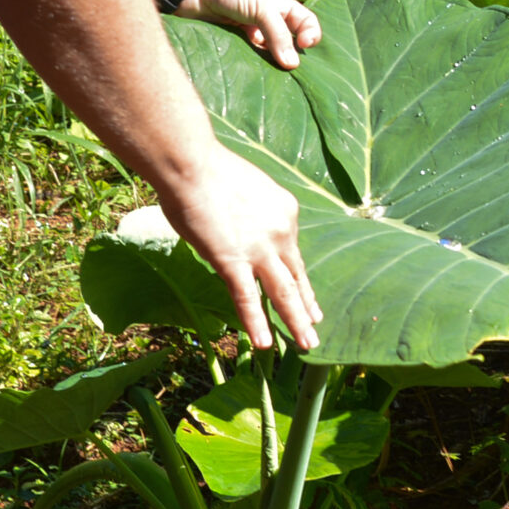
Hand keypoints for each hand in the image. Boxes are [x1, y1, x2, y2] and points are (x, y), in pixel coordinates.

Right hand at [159, 147, 321, 350]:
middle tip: (316, 327)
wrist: (192, 163)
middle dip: (308, 305)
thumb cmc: (209, 170)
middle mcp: (281, 232)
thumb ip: (253, 214)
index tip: (310, 297)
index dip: (302, 278)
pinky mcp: (232, 260)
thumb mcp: (248, 189)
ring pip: (283, 293)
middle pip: (297, 277)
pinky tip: (262, 344)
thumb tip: (243, 228)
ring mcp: (259, 249)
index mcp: (286, 212)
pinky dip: (256, 322)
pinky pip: (247, 298)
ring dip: (296, 321)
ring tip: (307, 344)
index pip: (294, 253)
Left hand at [176, 0, 321, 68]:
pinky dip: (251, 62)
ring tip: (271, 76)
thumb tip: (293, 64)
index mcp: (279, 3)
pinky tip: (251, 70)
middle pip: (286, 39)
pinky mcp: (229, 36)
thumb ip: (279, 35)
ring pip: (265, 49)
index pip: (305, 21)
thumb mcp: (263, 6)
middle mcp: (265, 15)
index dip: (311, 33)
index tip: (305, 46)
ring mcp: (247, 26)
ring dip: (269, 61)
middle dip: (291, 54)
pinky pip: (246, 53)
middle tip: (290, 71)